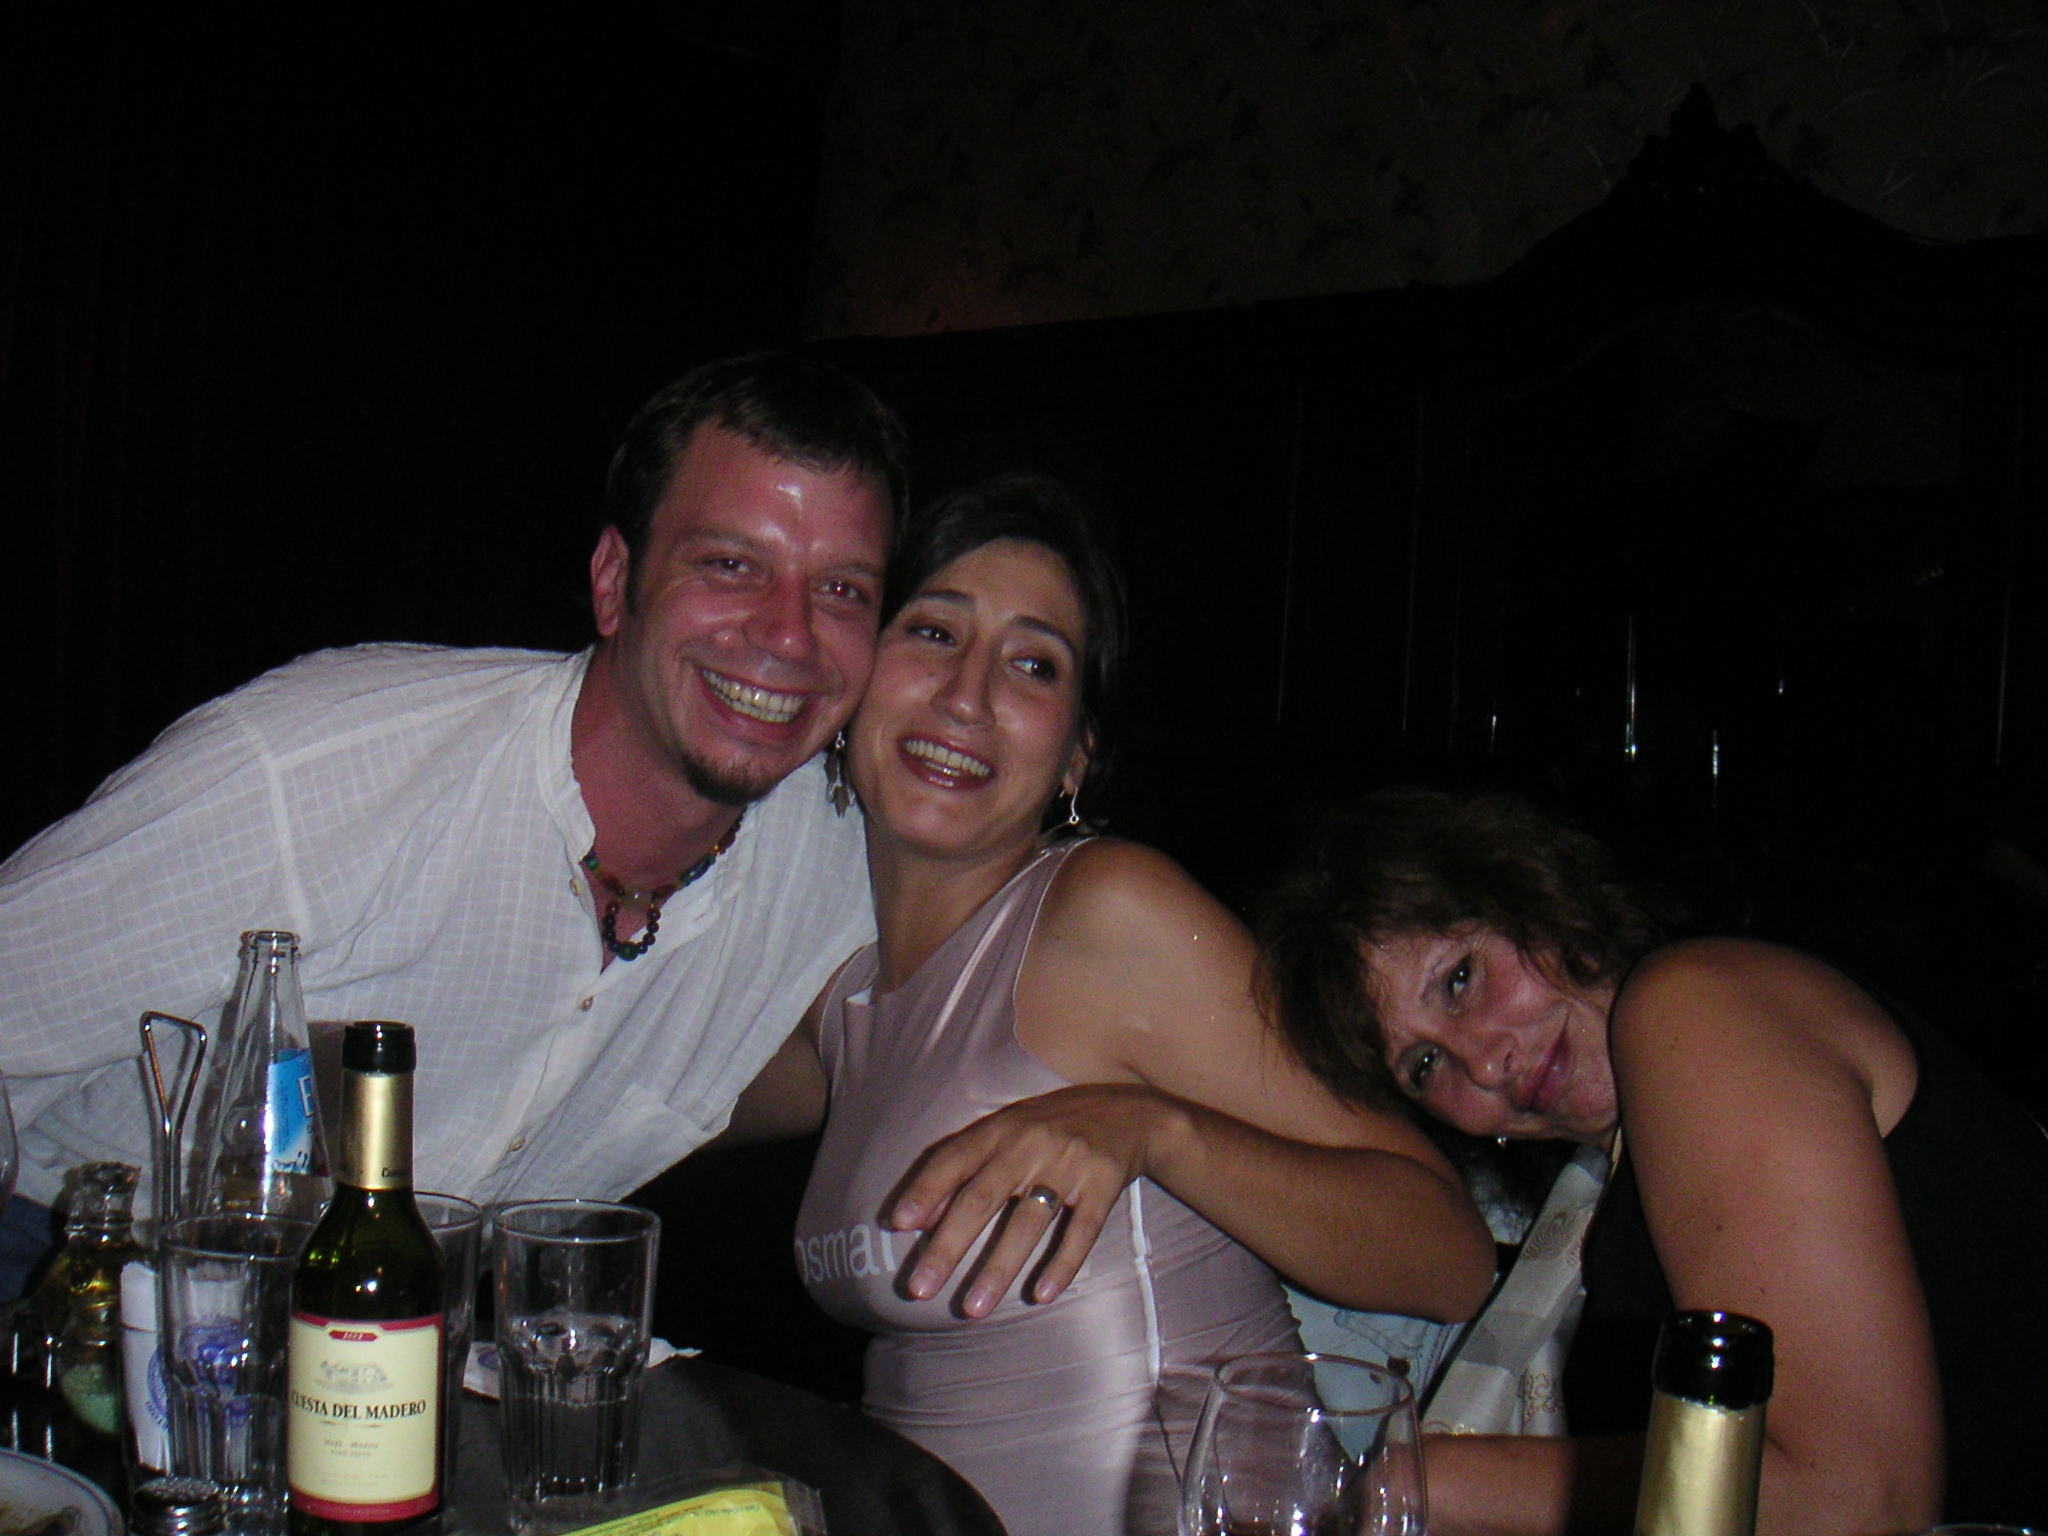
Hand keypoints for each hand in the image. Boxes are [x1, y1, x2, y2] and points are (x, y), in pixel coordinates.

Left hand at [885, 1084, 1178, 1317]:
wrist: (1129, 1113)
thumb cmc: (1050, 1128)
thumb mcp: (1005, 1133)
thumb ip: (961, 1168)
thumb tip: (916, 1217)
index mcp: (1000, 1130)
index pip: (953, 1159)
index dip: (925, 1190)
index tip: (897, 1225)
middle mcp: (1029, 1145)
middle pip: (982, 1198)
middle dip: (948, 1246)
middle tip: (919, 1289)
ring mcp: (1068, 1165)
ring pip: (1028, 1222)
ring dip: (997, 1268)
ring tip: (972, 1309)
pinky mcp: (1103, 1185)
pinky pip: (1081, 1231)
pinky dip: (1061, 1264)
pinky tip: (1039, 1295)